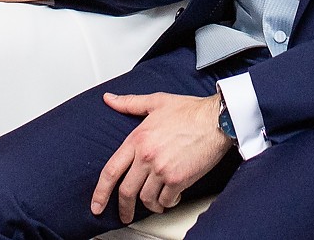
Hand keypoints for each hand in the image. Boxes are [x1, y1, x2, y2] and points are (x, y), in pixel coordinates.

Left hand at [92, 90, 231, 223]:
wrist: (217, 120)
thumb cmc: (191, 110)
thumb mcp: (156, 101)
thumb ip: (130, 103)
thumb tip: (109, 99)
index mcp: (138, 139)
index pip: (110, 171)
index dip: (100, 192)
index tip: (96, 205)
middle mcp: (147, 156)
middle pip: (126, 191)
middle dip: (123, 208)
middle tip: (124, 215)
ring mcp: (162, 169)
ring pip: (147, 199)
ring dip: (150, 204)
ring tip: (154, 202)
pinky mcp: (179, 179)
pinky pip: (166, 200)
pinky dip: (167, 203)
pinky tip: (170, 198)